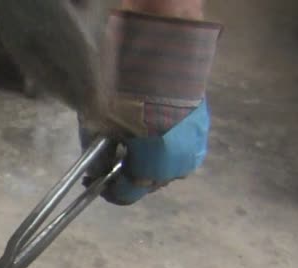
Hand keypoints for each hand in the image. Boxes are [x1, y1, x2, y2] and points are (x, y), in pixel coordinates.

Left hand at [83, 9, 220, 204]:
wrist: (164, 46)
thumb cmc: (127, 86)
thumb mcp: (101, 122)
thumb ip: (98, 155)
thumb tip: (96, 172)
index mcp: (156, 164)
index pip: (129, 192)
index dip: (109, 190)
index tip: (95, 183)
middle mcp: (181, 162)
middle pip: (149, 181)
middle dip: (127, 173)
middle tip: (108, 160)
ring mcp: (196, 145)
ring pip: (166, 166)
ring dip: (146, 159)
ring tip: (128, 142)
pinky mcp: (202, 128)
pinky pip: (179, 148)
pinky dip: (162, 145)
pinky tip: (148, 130)